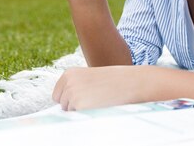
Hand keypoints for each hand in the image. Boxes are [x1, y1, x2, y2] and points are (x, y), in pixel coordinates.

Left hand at [52, 66, 193, 110]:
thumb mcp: (92, 80)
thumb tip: (63, 107)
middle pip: (63, 106)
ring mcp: (72, 95)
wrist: (135, 83)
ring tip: (102, 101)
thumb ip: (76, 88)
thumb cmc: (115, 83)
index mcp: (68, 74)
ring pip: (71, 114)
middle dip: (78, 106)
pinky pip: (79, 120)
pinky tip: (102, 107)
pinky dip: (89, 117)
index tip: (88, 94)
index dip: (73, 99)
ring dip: (84, 112)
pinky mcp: (80, 107)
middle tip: (98, 97)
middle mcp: (67, 83)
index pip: (57, 96)